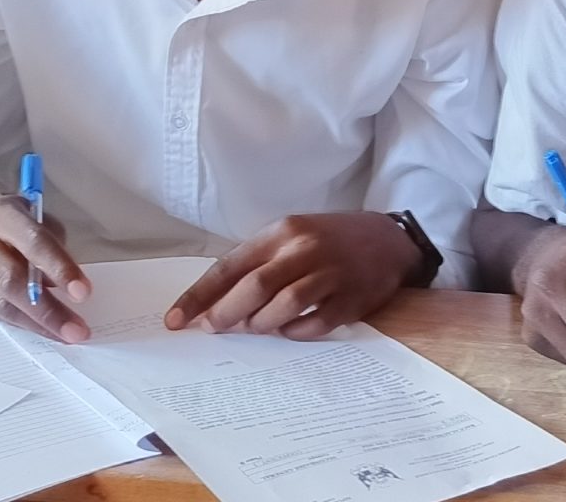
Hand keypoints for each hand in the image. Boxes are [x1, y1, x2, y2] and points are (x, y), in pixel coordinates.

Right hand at [0, 194, 93, 341]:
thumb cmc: (10, 226)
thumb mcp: (35, 221)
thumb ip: (52, 248)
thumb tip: (69, 287)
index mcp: (1, 214)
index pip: (33, 242)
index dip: (59, 268)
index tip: (83, 292)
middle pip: (12, 279)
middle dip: (49, 308)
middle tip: (77, 329)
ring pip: (1, 304)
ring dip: (38, 324)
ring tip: (67, 335)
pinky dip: (24, 324)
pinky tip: (45, 330)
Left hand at [166, 212, 420, 339]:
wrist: (388, 241)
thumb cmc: (328, 241)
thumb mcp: (291, 237)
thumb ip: (257, 264)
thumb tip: (213, 303)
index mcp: (282, 232)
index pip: (231, 265)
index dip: (200, 295)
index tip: (177, 319)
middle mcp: (305, 249)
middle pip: (255, 286)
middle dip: (226, 313)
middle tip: (212, 329)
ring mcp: (330, 274)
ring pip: (284, 305)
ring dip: (260, 324)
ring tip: (252, 329)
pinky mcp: (351, 299)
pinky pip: (315, 323)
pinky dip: (294, 333)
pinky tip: (286, 332)